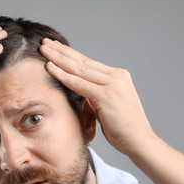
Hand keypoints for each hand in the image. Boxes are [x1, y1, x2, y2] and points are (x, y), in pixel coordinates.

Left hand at [40, 38, 153, 154]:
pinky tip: (50, 67)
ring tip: (43, 48)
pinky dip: (62, 75)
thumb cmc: (123, 128)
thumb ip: (94, 95)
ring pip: (78, 68)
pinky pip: (79, 83)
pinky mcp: (107, 95)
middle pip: (82, 61)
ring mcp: (112, 84)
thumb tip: (78, 93)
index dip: (70, 54)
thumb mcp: (107, 106)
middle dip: (61, 50)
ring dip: (58, 58)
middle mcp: (116, 76)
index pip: (88, 62)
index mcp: (118, 77)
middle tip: (45, 42)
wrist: (140, 141)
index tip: (56, 47)